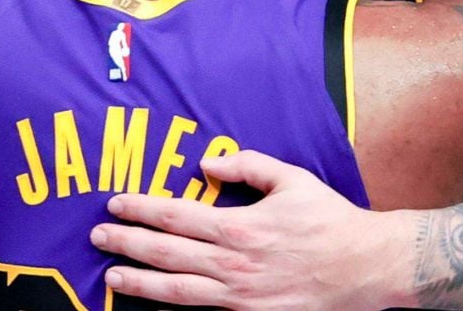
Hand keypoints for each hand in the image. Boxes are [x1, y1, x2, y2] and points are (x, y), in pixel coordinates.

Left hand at [89, 150, 410, 309]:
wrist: (364, 269)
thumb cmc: (329, 221)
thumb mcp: (292, 179)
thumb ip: (247, 165)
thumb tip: (207, 165)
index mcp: (240, 226)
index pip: (176, 215)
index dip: (141, 209)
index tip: (116, 204)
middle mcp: (232, 264)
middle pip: (166, 253)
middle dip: (127, 243)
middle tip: (97, 237)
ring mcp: (238, 296)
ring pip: (175, 290)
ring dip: (138, 281)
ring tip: (111, 275)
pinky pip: (202, 310)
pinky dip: (173, 305)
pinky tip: (154, 299)